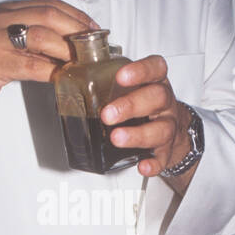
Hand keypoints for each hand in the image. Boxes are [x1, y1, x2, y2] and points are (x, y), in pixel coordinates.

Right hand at [0, 0, 95, 114]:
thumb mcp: (8, 44)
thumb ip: (33, 40)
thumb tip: (71, 46)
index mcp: (7, 12)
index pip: (49, 4)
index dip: (75, 15)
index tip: (94, 29)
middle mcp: (1, 20)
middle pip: (49, 15)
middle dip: (76, 30)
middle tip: (94, 46)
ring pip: (42, 37)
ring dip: (67, 50)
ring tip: (82, 62)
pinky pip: (31, 65)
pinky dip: (52, 71)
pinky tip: (64, 77)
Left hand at [99, 55, 194, 179]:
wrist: (172, 129)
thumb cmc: (144, 103)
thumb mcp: (131, 87)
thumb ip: (106, 81)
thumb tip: (62, 77)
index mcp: (155, 82)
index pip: (155, 68)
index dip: (141, 70)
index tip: (121, 76)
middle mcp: (164, 103)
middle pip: (157, 98)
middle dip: (131, 105)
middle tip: (107, 114)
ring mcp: (168, 125)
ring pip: (161, 129)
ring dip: (138, 135)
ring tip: (117, 138)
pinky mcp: (167, 150)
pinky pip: (163, 158)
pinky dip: (153, 163)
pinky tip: (142, 166)